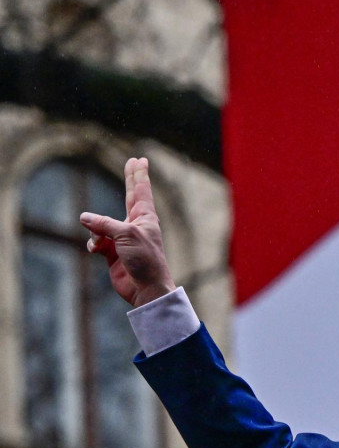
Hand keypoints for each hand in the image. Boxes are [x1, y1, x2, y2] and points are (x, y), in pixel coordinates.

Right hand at [80, 157, 175, 307]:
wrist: (146, 288)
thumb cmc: (145, 259)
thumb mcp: (127, 236)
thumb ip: (104, 224)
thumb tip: (84, 218)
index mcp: (145, 218)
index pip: (140, 190)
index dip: (138, 174)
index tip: (140, 160)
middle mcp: (135, 225)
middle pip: (129, 196)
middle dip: (130, 179)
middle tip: (133, 162)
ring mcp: (123, 238)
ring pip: (101, 224)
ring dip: (96, 230)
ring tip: (101, 242)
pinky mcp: (112, 252)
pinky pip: (96, 241)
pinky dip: (94, 244)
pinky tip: (97, 250)